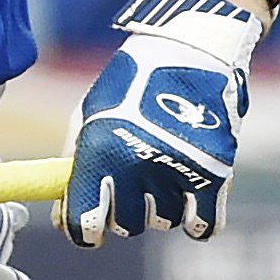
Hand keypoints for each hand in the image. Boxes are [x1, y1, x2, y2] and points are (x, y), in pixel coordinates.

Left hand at [53, 0, 261, 246]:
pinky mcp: (216, 175)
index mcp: (100, 150)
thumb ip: (76, 167)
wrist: (192, 48)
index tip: (87, 229)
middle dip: (124, 209)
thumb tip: (63, 220)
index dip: (83, 231)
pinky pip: (203, 225)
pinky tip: (189, 196)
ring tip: (163, 165)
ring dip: (160, 204)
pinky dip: (196, 218)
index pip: (84, 223)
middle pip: (126, 225)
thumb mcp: (92, 114)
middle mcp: (137, 167)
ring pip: (162, 221)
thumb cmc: (133, 81)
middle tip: (131, 179)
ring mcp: (178, 172)